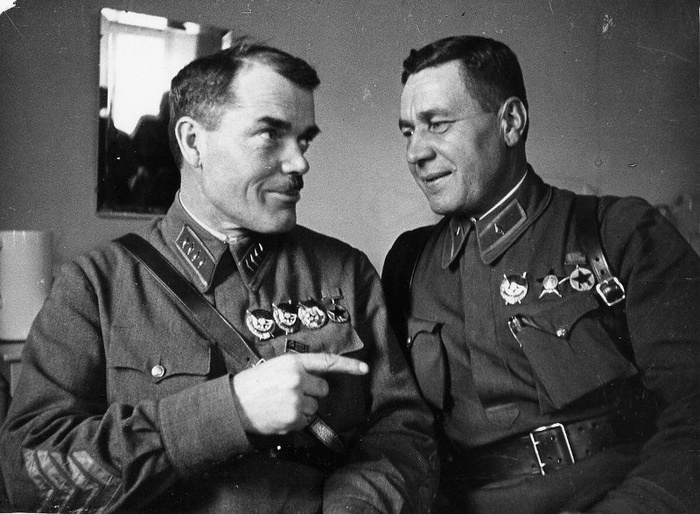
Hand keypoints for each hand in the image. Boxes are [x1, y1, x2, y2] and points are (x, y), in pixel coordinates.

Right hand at [232, 352, 368, 434]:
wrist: (235, 403)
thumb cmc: (255, 384)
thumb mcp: (277, 366)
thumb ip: (299, 369)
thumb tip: (319, 380)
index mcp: (293, 362)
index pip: (327, 362)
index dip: (348, 365)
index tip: (364, 368)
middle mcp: (297, 379)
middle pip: (323, 388)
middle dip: (312, 392)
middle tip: (291, 393)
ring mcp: (296, 399)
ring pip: (315, 406)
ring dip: (303, 408)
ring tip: (282, 404)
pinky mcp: (294, 418)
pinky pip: (306, 420)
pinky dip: (296, 420)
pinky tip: (280, 414)